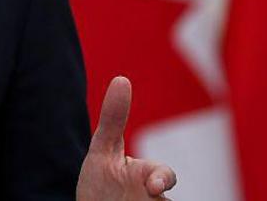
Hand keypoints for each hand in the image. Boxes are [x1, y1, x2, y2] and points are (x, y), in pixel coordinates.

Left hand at [76, 77, 176, 199]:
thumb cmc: (101, 184)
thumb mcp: (101, 153)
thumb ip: (113, 119)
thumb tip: (122, 79)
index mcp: (147, 179)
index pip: (164, 175)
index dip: (162, 178)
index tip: (153, 185)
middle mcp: (154, 199)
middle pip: (165, 200)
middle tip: (150, 194)